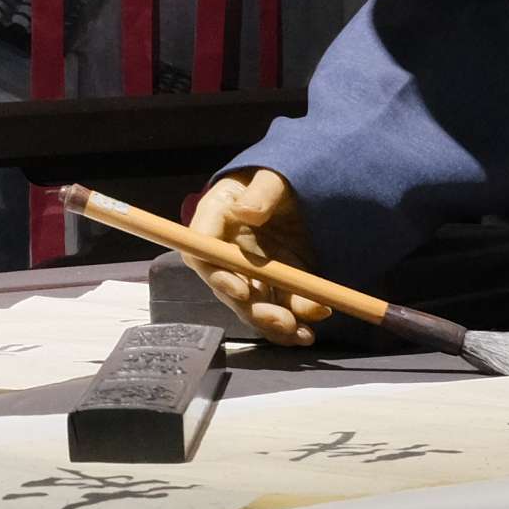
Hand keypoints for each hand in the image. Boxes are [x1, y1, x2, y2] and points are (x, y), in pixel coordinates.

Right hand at [189, 170, 327, 344]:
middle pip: (229, 288)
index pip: (201, 251)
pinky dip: (293, 324)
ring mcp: (251, 270)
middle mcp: (227, 250)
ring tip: (301, 333)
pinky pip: (279, 309)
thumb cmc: (278, 176)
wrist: (301, 188)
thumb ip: (260, 192)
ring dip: (276, 323)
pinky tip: (308, 332)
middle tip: (282, 321)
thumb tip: (246, 211)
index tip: (241, 289)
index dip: (217, 274)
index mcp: (216, 218)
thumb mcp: (272, 176)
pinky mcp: (276, 283)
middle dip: (254, 309)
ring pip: (255, 306)